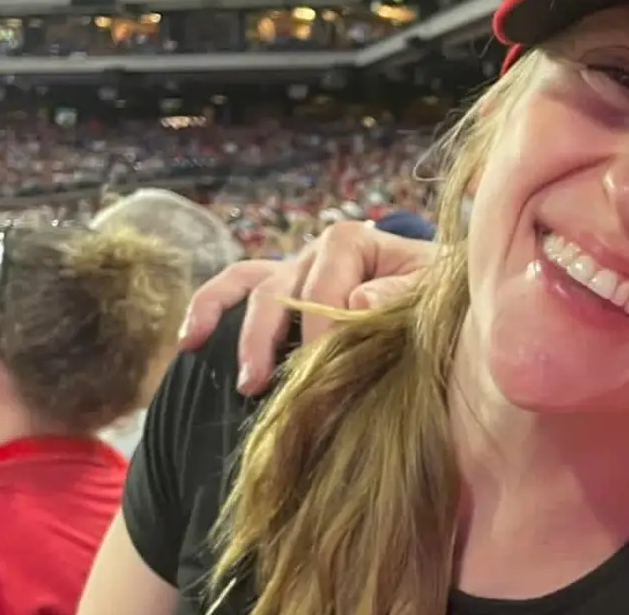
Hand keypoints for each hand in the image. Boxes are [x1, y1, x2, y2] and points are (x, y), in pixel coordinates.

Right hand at [177, 220, 439, 393]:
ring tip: (243, 380)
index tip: (320, 373)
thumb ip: (401, 294)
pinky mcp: (278, 292)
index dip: (319, 331)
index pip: (324, 286)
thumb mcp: (432, 293)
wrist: (437, 304)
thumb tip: (358, 301)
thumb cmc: (434, 298)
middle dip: (269, 340)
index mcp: (355, 242)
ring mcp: (292, 270)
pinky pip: (233, 288)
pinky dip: (208, 309)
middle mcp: (315, 252)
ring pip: (249, 288)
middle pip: (280, 290)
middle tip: (263, 386)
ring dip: (239, 333)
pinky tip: (191, 342)